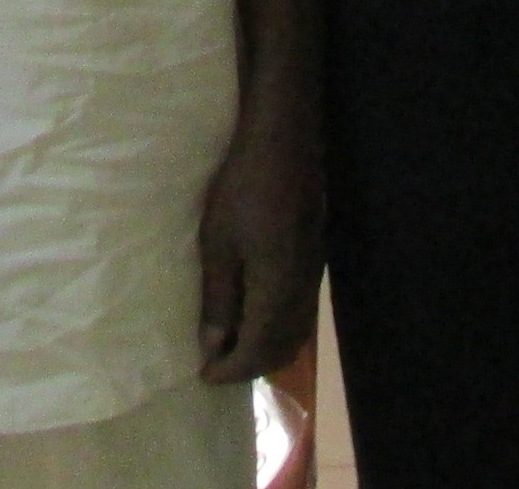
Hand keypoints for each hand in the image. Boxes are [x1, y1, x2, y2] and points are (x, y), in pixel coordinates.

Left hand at [196, 111, 321, 382]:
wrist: (284, 142)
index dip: (231, 370)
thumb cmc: (242, 188)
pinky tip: (253, 313)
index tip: (203, 375)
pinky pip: (300, 312)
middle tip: (214, 363)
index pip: (259, 351)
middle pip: (283, 349)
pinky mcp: (314, 259)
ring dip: (265, 348)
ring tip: (229, 342)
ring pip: (296, 333)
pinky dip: (277, 327)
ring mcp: (312, 275)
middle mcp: (303, 291)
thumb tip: (213, 345)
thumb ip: (219, 297)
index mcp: (278, 290)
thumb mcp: (219, 242)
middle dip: (249, 365)